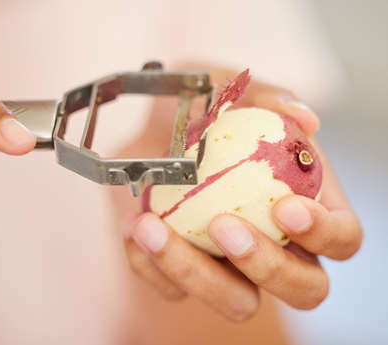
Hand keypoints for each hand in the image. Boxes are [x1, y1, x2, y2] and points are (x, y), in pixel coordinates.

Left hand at [110, 64, 361, 320]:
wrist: (155, 129)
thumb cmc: (207, 111)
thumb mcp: (231, 89)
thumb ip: (268, 98)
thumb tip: (304, 118)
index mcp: (305, 208)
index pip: (341, 238)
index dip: (325, 233)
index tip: (286, 207)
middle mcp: (276, 247)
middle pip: (303, 288)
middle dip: (268, 266)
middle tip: (225, 225)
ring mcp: (231, 268)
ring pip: (237, 302)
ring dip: (195, 273)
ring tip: (152, 227)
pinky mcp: (186, 274)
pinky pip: (173, 289)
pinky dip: (149, 264)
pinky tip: (133, 226)